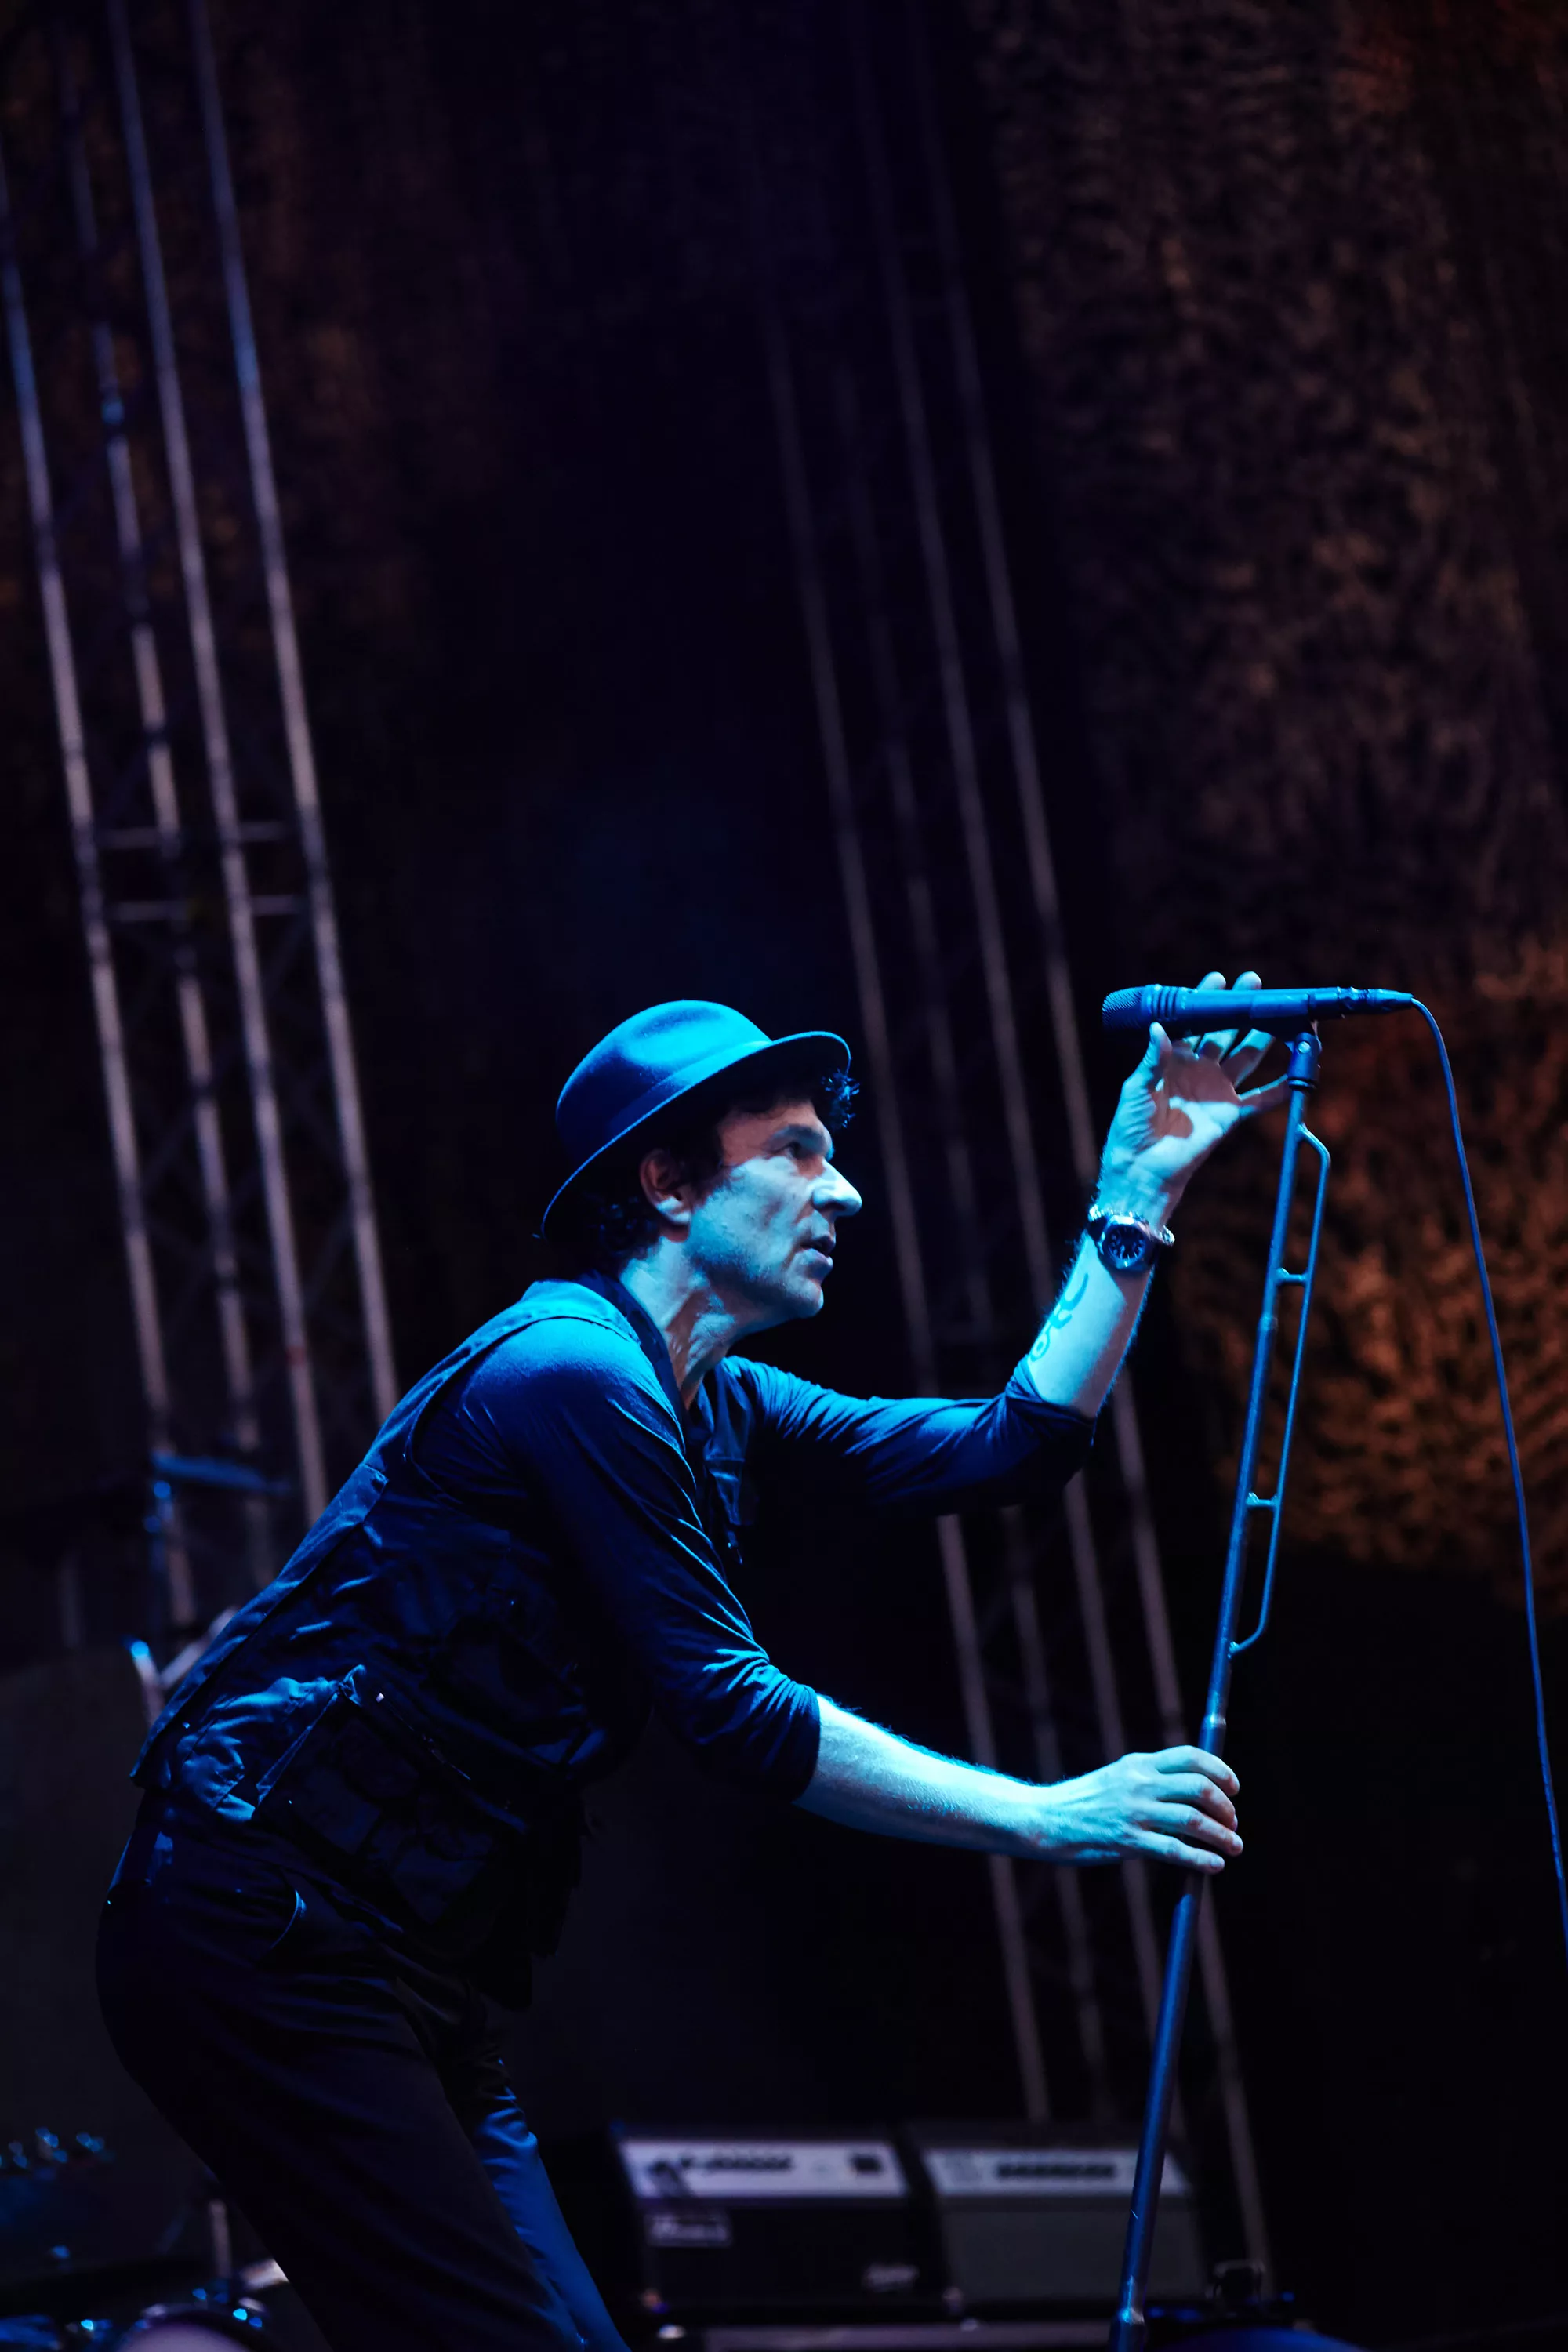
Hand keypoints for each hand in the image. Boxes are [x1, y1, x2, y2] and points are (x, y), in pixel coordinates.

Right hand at [1028, 1745, 1242, 1870]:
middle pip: (1198, 1787)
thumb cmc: (1086, 1802)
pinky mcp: (1128, 1841)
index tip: (1234, 1788)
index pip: (1190, 1756)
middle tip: (1233, 1823)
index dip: (1220, 1771)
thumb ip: (1152, 1780)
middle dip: (1224, 1807)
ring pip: (1193, 1820)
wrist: (1046, 1819)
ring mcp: (1134, 1812)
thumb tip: (1198, 1791)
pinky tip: (1213, 1865)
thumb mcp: (1119, 1778)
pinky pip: (1175, 1850)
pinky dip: (1201, 1859)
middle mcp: (1139, 1783)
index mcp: (1138, 1763)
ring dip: (1222, 1835)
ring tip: (1234, 1847)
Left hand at [1096, 968, 1290, 1221]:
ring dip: (1263, 1039)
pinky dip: (1279, 1089)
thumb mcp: (1137, 1087)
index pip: (1193, 1023)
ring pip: (1247, 1059)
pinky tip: (1298, 1074)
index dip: (1206, 1002)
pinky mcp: (1229, 1115)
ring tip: (1282, 1017)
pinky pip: (1259, 1099)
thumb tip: (1160, 1027)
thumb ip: (1153, 1059)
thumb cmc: (1132, 1127)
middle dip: (1240, 1010)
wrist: (1142, 1168)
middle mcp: (1199, 1070)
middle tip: (1255, 984)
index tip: (1218, 979)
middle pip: (1225, 1033)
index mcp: (1173, 1059)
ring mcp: (1216, 1091)